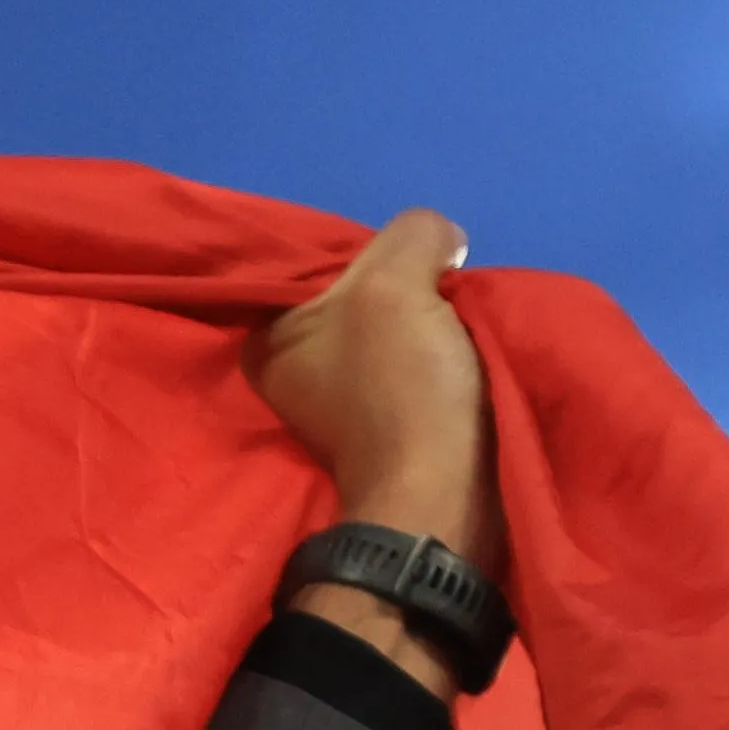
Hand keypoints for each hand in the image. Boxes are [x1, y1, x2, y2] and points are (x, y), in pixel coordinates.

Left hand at [248, 207, 504, 693]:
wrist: (445, 494)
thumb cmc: (403, 387)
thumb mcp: (397, 282)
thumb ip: (413, 235)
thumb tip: (441, 242)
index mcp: (267, 337)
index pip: (318, 259)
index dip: (378, 251)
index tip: (417, 261)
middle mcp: (288, 367)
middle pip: (361, 291)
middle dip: (406, 283)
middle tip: (444, 286)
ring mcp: (335, 397)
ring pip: (392, 323)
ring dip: (429, 316)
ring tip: (458, 317)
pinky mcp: (380, 419)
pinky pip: (410, 360)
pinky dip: (437, 350)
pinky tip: (461, 347)